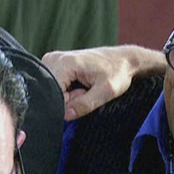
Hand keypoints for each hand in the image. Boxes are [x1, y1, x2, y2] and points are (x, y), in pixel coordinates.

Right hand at [43, 45, 163, 120]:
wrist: (122, 59)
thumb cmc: (117, 72)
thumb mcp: (106, 92)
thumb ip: (85, 105)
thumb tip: (65, 115)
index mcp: (65, 62)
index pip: (54, 94)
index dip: (69, 102)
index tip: (85, 94)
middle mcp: (54, 58)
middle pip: (51, 92)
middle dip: (68, 98)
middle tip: (86, 90)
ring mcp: (53, 60)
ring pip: (52, 90)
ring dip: (68, 94)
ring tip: (84, 87)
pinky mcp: (55, 64)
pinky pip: (54, 85)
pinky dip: (66, 89)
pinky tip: (79, 84)